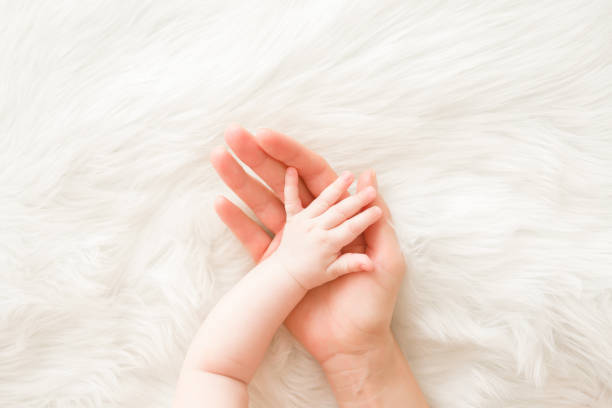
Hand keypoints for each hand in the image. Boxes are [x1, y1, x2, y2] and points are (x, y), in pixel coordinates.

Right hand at [211, 126, 405, 363]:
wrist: (351, 344)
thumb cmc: (373, 303)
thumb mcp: (386, 259)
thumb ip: (378, 222)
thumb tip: (370, 178)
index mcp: (337, 220)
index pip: (316, 177)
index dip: (293, 153)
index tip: (268, 134)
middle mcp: (311, 226)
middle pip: (282, 183)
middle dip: (260, 157)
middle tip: (237, 133)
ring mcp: (290, 244)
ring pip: (261, 204)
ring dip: (240, 180)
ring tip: (218, 156)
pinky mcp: (274, 265)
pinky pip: (250, 238)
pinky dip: (235, 220)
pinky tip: (219, 201)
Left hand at [272, 167, 380, 289]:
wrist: (285, 276)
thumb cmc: (312, 275)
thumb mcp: (333, 272)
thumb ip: (351, 264)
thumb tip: (371, 265)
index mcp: (328, 244)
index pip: (352, 228)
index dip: (366, 219)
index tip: (378, 210)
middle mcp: (316, 230)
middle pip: (340, 212)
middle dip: (357, 200)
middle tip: (371, 190)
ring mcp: (303, 222)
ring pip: (322, 201)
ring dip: (336, 187)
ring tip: (349, 175)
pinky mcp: (292, 219)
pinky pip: (290, 200)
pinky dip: (290, 185)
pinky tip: (291, 170)